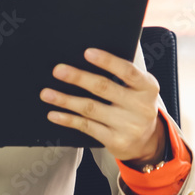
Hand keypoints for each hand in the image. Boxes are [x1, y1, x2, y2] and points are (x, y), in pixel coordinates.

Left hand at [39, 48, 165, 164]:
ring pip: (91, 108)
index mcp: (147, 87)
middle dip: (78, 78)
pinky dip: (68, 119)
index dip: (108, 61)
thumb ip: (120, 76)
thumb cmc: (134, 106)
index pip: (128, 71)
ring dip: (65, 100)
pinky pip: (87, 127)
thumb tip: (85, 59)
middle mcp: (141, 107)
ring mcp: (129, 125)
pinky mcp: (116, 141)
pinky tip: (54, 114)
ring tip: (46, 93)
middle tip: (58, 70)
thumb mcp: (137, 89)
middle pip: (104, 88)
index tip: (87, 52)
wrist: (147, 142)